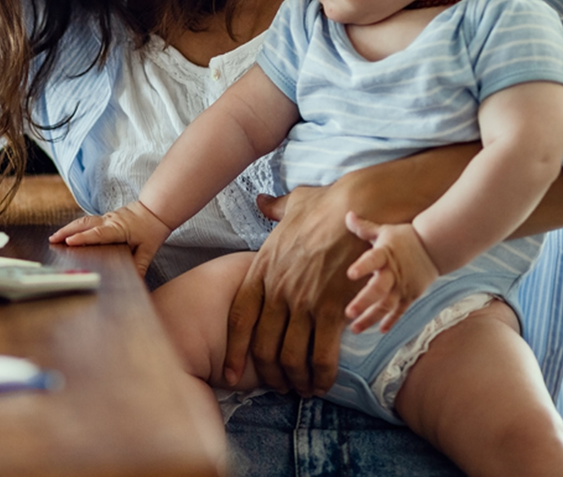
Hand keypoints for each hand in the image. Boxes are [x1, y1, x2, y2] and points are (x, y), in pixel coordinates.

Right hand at [49, 200, 171, 275]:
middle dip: (67, 231)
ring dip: (68, 228)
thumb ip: (141, 265)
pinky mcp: (106, 218)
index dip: (83, 238)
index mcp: (118, 229)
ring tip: (55, 237)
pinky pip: (88, 221)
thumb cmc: (152, 228)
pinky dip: (76, 227)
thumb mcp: (149, 249)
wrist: (156, 209)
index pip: (98, 233)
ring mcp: (107, 218)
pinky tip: (68, 233)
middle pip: (84, 224)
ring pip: (84, 221)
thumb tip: (135, 280)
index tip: (69, 242)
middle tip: (53, 240)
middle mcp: (109, 221)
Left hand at [223, 186, 366, 396]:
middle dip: (268, 374)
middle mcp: (277, 289)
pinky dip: (322, 374)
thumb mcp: (291, 205)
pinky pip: (322, 353)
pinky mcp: (332, 308)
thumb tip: (261, 201)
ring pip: (290, 356)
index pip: (238, 319)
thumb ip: (273, 209)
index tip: (231, 373)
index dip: (234, 350)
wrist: (359, 206)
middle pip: (262, 345)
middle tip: (279, 387)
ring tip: (303, 390)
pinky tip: (324, 383)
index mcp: (261, 269)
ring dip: (296, 380)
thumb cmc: (327, 205)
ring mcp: (303, 300)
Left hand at [344, 213, 439, 333]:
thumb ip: (364, 227)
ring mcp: (403, 286)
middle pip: (378, 289)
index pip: (372, 260)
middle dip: (364, 302)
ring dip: (371, 317)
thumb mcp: (384, 231)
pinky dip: (391, 321)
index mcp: (385, 254)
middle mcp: (394, 273)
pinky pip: (400, 311)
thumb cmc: (405, 238)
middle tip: (349, 313)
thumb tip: (347, 214)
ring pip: (386, 305)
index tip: (350, 274)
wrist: (435, 247)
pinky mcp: (410, 295)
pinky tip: (380, 330)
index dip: (362, 266)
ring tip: (355, 328)